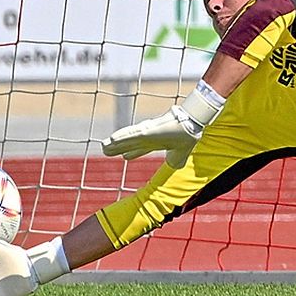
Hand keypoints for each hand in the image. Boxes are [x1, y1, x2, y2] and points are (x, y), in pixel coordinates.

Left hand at [101, 83, 223, 167]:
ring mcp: (146, 134)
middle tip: (105, 148)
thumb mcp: (179, 156)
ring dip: (114, 144)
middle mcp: (149, 137)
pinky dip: (120, 138)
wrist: (191, 128)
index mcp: (157, 142)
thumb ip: (175, 160)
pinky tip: (111, 140)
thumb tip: (176, 166)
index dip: (132, 152)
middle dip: (118, 147)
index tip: (124, 156)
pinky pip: (130, 135)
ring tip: (103, 145)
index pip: (141, 148)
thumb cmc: (187, 137)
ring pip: (126, 139)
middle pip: (129, 143)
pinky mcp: (146, 131)